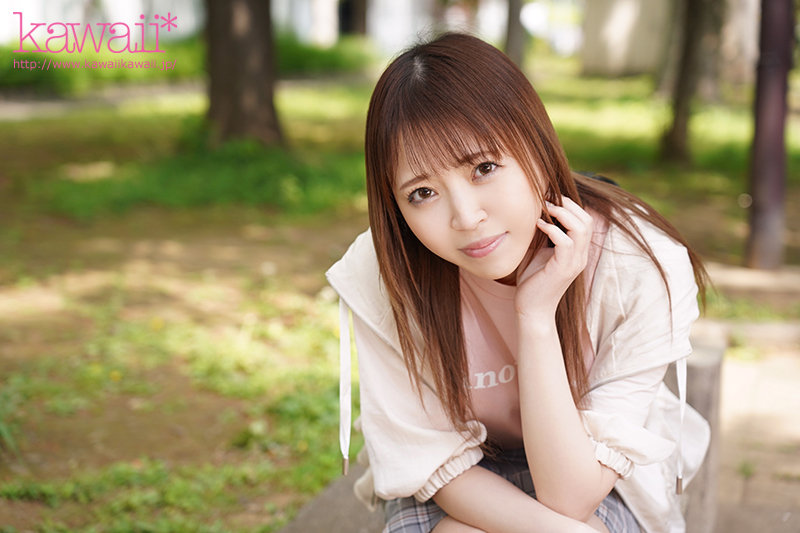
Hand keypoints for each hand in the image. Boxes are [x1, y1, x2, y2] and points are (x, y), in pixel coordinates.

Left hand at [515, 196, 592, 319]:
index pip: (585, 221)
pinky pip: (565, 242)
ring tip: (545, 208)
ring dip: (562, 214)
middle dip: (569, 205)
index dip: (571, 206)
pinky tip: (539, 224)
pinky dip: (553, 229)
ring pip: (581, 229)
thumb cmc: (532, 281)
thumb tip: (534, 213)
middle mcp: (580, 256)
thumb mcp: (539, 253)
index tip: (551, 197)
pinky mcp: (563, 269)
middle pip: (587, 221)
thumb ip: (543, 236)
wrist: (532, 309)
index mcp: (577, 252)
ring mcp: (574, 263)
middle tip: (548, 198)